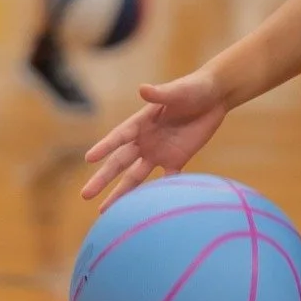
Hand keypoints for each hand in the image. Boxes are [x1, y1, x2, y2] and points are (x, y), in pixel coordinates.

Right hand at [81, 67, 228, 208]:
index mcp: (140, 123)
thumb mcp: (177, 91)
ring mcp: (159, 152)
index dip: (105, 147)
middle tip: (85, 195)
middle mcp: (144, 140)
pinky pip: (167, 179)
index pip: (119, 137)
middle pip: (120, 163)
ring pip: (136, 176)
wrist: (215, 97)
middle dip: (103, 178)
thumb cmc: (193, 89)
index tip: (89, 158)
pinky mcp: (177, 159)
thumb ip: (160, 94)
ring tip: (106, 211)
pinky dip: (158, 193)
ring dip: (122, 193)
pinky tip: (147, 210)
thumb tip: (143, 89)